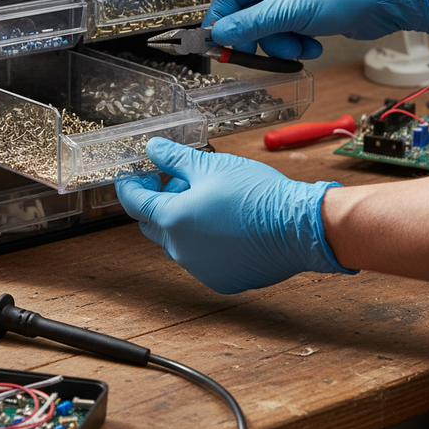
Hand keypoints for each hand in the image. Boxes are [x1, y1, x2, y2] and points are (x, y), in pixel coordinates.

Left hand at [115, 138, 354, 293]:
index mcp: (172, 219)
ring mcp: (200, 269)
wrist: (297, 225)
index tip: (137, 174)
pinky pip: (201, 259)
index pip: (134, 202)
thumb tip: (153, 149)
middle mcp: (181, 250)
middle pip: (153, 224)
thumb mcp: (211, 165)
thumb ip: (175, 158)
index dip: (132, 184)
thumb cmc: (256, 194)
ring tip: (208, 199)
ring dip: (182, 221)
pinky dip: (203, 242)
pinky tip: (225, 223)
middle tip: (180, 180)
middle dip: (160, 201)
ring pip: (177, 243)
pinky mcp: (221, 280)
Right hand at [203, 0, 428, 59]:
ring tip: (301, 46)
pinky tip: (313, 45)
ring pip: (271, 33)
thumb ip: (250, 23)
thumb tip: (219, 32)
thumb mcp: (287, 11)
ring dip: (283, 45)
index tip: (214, 41)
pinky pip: (290, 37)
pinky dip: (300, 46)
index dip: (221, 18)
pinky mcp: (309, 18)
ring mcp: (295, 2)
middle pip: (250, 19)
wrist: (382, 3)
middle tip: (258, 54)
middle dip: (259, 39)